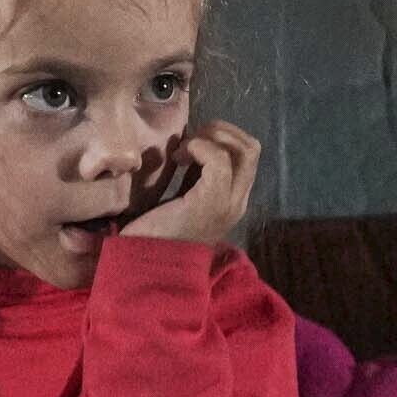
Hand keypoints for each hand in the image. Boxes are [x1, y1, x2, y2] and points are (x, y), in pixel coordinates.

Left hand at [121, 120, 258, 247]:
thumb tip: (192, 143)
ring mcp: (229, 203)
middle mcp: (238, 202)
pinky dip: (199, 147)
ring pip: (245, 150)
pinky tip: (179, 158)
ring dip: (212, 137)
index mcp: (232, 200)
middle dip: (222, 131)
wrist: (144, 265)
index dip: (222, 138)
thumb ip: (195, 177)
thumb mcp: (182, 199)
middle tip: (191, 140)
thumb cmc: (156, 234)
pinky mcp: (212, 202)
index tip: (190, 145)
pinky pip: (219, 160)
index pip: (247, 156)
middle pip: (253, 149)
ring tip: (184, 150)